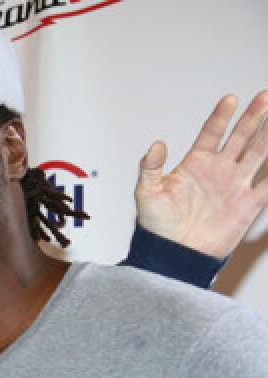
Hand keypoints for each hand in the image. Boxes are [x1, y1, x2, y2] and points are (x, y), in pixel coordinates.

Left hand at [135, 90, 267, 258]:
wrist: (174, 255)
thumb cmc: (157, 226)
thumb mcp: (146, 194)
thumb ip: (150, 168)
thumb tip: (156, 145)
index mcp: (195, 164)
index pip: (211, 133)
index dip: (221, 116)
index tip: (230, 99)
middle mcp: (218, 170)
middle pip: (240, 137)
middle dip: (253, 117)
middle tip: (264, 96)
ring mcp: (235, 185)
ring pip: (257, 153)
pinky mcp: (248, 204)